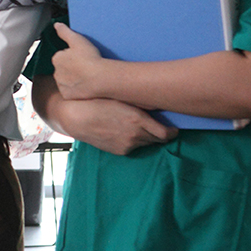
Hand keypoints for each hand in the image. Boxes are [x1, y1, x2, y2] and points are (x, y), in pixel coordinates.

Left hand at [51, 23, 105, 100]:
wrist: (99, 78)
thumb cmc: (90, 58)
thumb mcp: (77, 40)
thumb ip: (65, 32)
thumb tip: (56, 25)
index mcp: (57, 58)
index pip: (61, 56)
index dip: (72, 56)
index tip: (81, 57)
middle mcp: (55, 72)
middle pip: (62, 69)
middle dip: (70, 68)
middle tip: (84, 67)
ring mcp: (61, 85)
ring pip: (65, 81)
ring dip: (72, 79)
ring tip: (86, 76)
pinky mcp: (67, 95)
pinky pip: (70, 92)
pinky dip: (75, 90)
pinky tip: (85, 86)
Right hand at [60, 96, 177, 154]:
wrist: (76, 117)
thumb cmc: (98, 102)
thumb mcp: (122, 99)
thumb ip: (141, 106)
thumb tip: (158, 107)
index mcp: (138, 120)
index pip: (166, 133)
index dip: (172, 132)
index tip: (174, 129)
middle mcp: (135, 135)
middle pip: (158, 140)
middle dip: (161, 134)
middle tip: (161, 127)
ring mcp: (127, 145)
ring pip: (146, 143)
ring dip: (147, 137)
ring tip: (141, 128)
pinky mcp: (119, 151)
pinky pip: (134, 147)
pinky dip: (135, 141)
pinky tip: (127, 132)